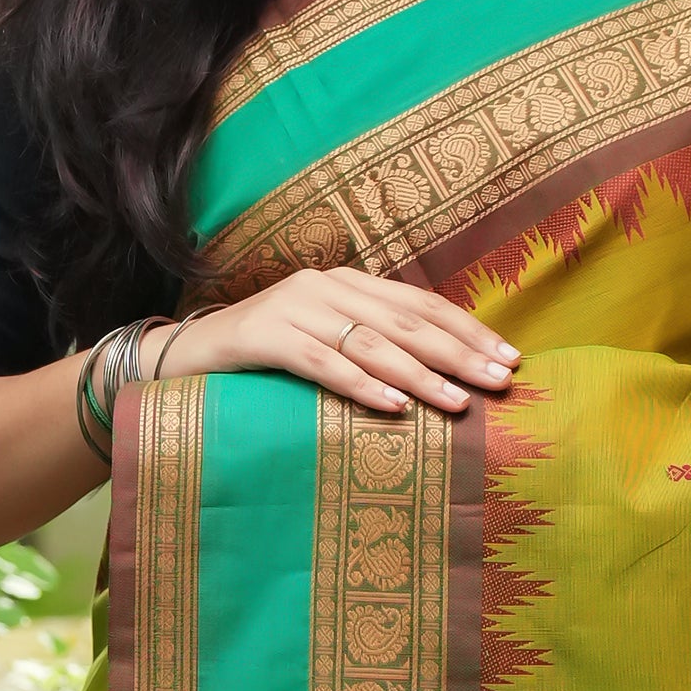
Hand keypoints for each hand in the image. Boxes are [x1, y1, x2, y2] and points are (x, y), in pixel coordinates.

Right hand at [160, 270, 515, 416]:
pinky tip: (393, 407)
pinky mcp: (263, 336)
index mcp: (347, 283)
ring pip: (370, 342)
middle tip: (499, 382)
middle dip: (459, 353)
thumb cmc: (263, 359)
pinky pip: (322, 363)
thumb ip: (371, 344)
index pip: (421, 304)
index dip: (468, 331)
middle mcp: (324, 286)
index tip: (509, 359)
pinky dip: (360, 385)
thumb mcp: (323, 342)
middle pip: (406, 321)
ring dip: (420, 375)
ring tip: (457, 404)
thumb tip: (440, 374)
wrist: (181, 355)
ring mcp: (293, 307)